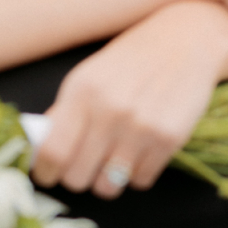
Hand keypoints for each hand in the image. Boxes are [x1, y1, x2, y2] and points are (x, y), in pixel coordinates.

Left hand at [32, 4, 227, 199]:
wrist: (184, 40)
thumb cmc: (130, 60)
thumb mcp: (89, 76)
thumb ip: (65, 113)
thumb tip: (42, 153)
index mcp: (82, 92)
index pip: (53, 152)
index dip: (47, 172)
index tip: (49, 174)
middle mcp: (109, 111)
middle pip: (78, 178)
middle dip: (78, 176)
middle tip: (85, 164)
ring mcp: (141, 127)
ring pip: (108, 187)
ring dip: (108, 178)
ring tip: (114, 156)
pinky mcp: (169, 138)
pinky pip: (141, 180)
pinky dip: (137, 171)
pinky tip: (141, 147)